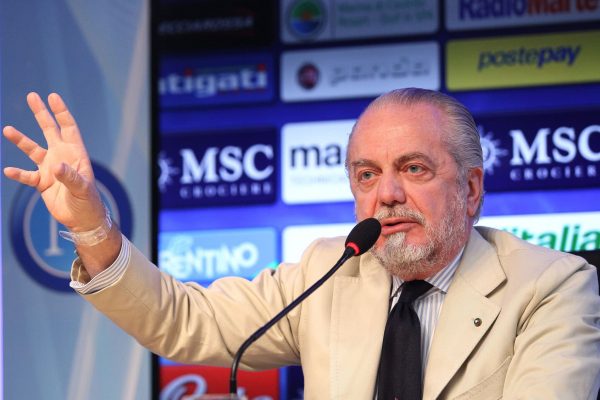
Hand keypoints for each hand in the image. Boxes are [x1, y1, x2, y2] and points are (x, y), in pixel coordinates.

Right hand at [3, 92, 104, 231]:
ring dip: (21, 140)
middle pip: (50, 130)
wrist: (82, 219)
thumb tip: (55, 166)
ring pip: (33, 150)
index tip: (52, 97)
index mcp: (76, 153)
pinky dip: (18, 173)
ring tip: (7, 129)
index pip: (68, 128)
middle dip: (42, 113)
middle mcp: (62, 156)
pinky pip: (26, 175)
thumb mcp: (82, 189)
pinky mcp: (41, 182)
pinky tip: (8, 170)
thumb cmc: (88, 202)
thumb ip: (70, 177)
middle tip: (32, 96)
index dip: (61, 112)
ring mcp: (50, 168)